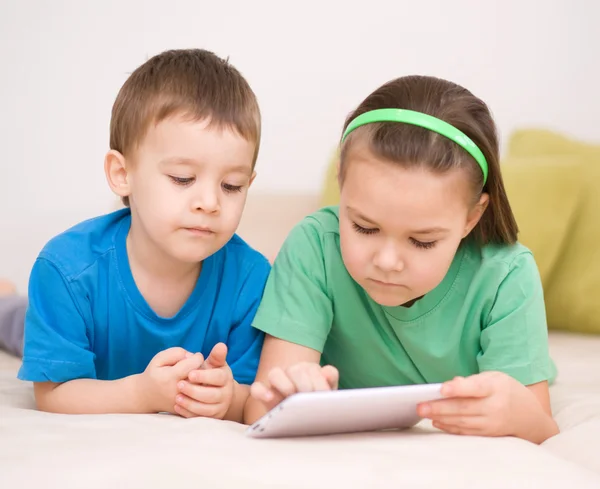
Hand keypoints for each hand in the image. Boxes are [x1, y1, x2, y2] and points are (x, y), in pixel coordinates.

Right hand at [139, 347, 203, 413]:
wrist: (145, 397)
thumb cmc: (154, 374)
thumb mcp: (160, 358)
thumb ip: (177, 352)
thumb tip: (193, 357)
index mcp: (170, 377)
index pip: (195, 363)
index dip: (197, 357)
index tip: (193, 358)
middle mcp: (178, 391)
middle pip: (202, 375)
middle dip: (201, 368)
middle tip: (193, 368)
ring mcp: (183, 403)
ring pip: (204, 387)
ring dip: (202, 380)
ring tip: (193, 377)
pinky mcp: (186, 410)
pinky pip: (202, 399)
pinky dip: (201, 391)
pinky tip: (194, 387)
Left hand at [174, 343, 234, 418]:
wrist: (217, 391)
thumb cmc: (211, 373)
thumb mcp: (214, 364)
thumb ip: (216, 356)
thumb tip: (221, 345)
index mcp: (226, 378)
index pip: (218, 377)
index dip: (204, 376)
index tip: (189, 374)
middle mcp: (226, 394)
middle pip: (212, 395)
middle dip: (194, 391)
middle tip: (179, 385)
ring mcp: (220, 407)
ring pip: (206, 409)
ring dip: (190, 403)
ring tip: (177, 397)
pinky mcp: (212, 418)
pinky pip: (200, 418)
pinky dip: (188, 413)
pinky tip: (177, 406)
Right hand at [250, 362, 338, 410]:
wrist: (303, 424)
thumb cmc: (318, 409)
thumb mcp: (327, 398)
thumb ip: (330, 383)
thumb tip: (327, 373)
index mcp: (310, 371)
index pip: (314, 370)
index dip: (320, 381)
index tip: (324, 395)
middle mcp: (293, 373)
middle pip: (296, 370)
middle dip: (305, 384)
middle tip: (310, 400)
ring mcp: (276, 383)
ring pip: (275, 373)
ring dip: (285, 384)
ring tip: (291, 397)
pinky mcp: (263, 395)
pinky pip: (257, 388)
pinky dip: (261, 392)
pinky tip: (270, 399)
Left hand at [417, 371, 549, 438]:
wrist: (530, 416)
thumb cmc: (506, 390)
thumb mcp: (494, 377)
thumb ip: (472, 380)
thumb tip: (452, 384)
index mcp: (496, 387)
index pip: (475, 388)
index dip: (458, 389)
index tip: (441, 389)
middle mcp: (495, 406)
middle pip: (464, 408)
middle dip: (439, 407)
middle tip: (421, 406)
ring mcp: (492, 423)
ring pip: (463, 421)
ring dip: (441, 418)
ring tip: (423, 412)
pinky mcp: (489, 434)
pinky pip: (466, 431)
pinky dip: (450, 427)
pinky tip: (436, 422)